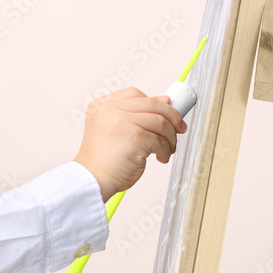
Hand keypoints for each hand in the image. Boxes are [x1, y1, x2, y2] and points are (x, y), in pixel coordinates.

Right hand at [73, 86, 186, 201]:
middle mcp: (110, 109)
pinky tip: (160, 157)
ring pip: (160, 122)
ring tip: (167, 149)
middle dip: (172, 116)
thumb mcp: (111, 128)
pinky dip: (165, 150)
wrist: (92, 179)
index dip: (156, 101)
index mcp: (101, 105)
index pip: (135, 94)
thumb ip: (132, 114)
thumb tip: (165, 101)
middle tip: (180, 128)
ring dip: (170, 137)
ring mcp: (122, 121)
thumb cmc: (103, 159)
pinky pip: (160, 139)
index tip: (168, 113)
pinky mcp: (135, 137)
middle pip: (152, 104)